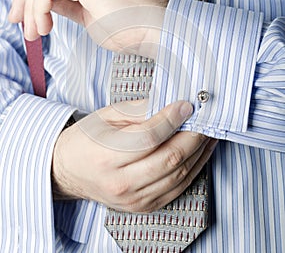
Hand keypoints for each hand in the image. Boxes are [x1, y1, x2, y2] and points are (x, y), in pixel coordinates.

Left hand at [9, 0, 167, 58]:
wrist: (154, 29)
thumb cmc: (130, 26)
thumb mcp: (89, 13)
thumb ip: (67, 4)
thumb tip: (46, 5)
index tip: (23, 12)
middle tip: (17, 21)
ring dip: (30, 7)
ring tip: (32, 32)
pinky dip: (38, 8)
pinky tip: (44, 26)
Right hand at [52, 100, 216, 211]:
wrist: (69, 171)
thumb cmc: (87, 139)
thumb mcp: (106, 116)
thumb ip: (138, 110)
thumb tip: (171, 106)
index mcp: (107, 156)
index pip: (149, 137)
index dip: (172, 119)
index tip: (186, 105)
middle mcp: (122, 182)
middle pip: (170, 158)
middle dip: (193, 135)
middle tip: (204, 118)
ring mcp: (134, 199)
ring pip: (179, 175)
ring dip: (199, 152)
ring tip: (208, 133)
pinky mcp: (144, 206)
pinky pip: (178, 189)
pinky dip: (194, 169)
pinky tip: (201, 153)